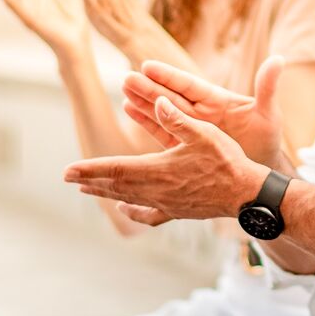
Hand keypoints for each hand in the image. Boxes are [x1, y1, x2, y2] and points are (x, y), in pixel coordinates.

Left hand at [64, 99, 269, 221]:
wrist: (247, 194)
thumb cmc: (228, 161)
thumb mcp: (205, 133)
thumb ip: (179, 118)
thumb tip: (159, 101)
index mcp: (158, 169)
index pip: (115, 169)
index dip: (90, 169)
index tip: (67, 171)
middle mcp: (157, 190)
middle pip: (116, 185)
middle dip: (90, 180)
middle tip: (68, 178)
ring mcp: (166, 204)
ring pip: (128, 198)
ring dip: (106, 192)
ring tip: (87, 190)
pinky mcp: (178, 211)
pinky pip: (149, 214)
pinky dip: (133, 212)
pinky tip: (125, 209)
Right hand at [122, 56, 287, 166]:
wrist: (260, 173)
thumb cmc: (266, 140)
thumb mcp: (269, 115)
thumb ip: (268, 88)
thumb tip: (278, 60)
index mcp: (217, 101)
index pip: (189, 86)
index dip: (170, 77)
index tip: (148, 65)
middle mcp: (200, 112)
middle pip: (171, 97)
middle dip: (149, 89)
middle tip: (127, 79)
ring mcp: (191, 128)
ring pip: (163, 113)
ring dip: (143, 103)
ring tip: (123, 92)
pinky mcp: (185, 146)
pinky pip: (162, 131)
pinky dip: (146, 120)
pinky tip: (128, 109)